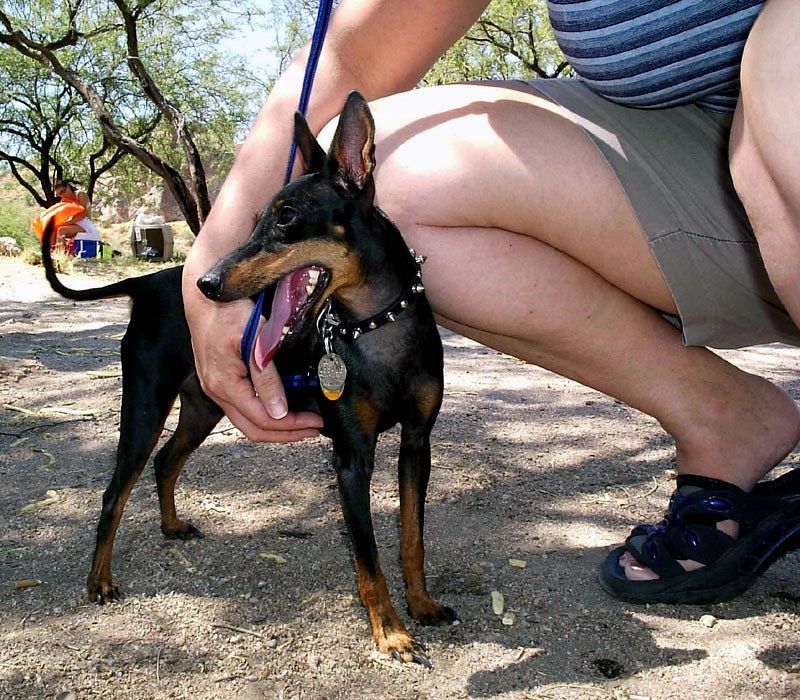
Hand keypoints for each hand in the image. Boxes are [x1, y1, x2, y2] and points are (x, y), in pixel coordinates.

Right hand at [182, 272, 323, 441]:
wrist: (205, 296)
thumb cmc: (229, 311)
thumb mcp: (254, 339)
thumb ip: (265, 377)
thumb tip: (279, 411)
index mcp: (224, 384)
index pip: (262, 420)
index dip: (292, 426)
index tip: (316, 422)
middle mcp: (216, 391)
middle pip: (253, 430)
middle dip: (286, 435)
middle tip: (313, 430)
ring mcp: (215, 388)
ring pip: (246, 422)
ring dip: (275, 428)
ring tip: (301, 424)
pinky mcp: (218, 382)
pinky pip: (242, 409)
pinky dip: (263, 415)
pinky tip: (280, 409)